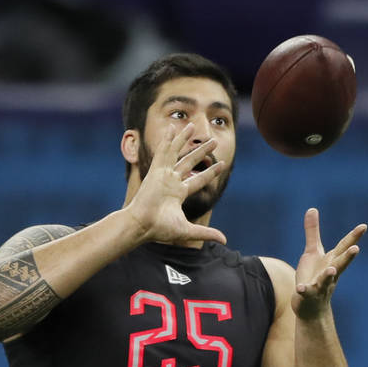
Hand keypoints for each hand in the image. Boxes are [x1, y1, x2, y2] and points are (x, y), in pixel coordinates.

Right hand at [126, 122, 227, 245]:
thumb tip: (224, 240)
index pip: (198, 179)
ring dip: (184, 139)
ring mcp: (163, 175)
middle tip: (213, 141)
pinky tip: (172, 127)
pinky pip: (163, 151)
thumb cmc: (160, 230)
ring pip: (176, 152)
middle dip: (201, 152)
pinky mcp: (155, 171)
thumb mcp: (188, 231)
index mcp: (178, 194)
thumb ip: (206, 233)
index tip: (222, 165)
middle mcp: (171, 182)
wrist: (142, 225)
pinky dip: (167, 139)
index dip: (211, 172)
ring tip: (193, 126)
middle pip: (189, 162)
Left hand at [292, 208, 366, 319]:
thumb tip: (312, 208)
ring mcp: (320, 285)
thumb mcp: (312, 252)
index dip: (354, 237)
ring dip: (329, 275)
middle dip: (348, 257)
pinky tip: (300, 288)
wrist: (311, 308)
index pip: (344, 247)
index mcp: (332, 261)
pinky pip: (306, 292)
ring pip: (326, 280)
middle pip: (340, 264)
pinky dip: (304, 290)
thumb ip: (313, 232)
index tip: (364, 226)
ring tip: (331, 270)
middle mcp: (330, 273)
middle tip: (356, 249)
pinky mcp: (307, 295)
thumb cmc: (314, 277)